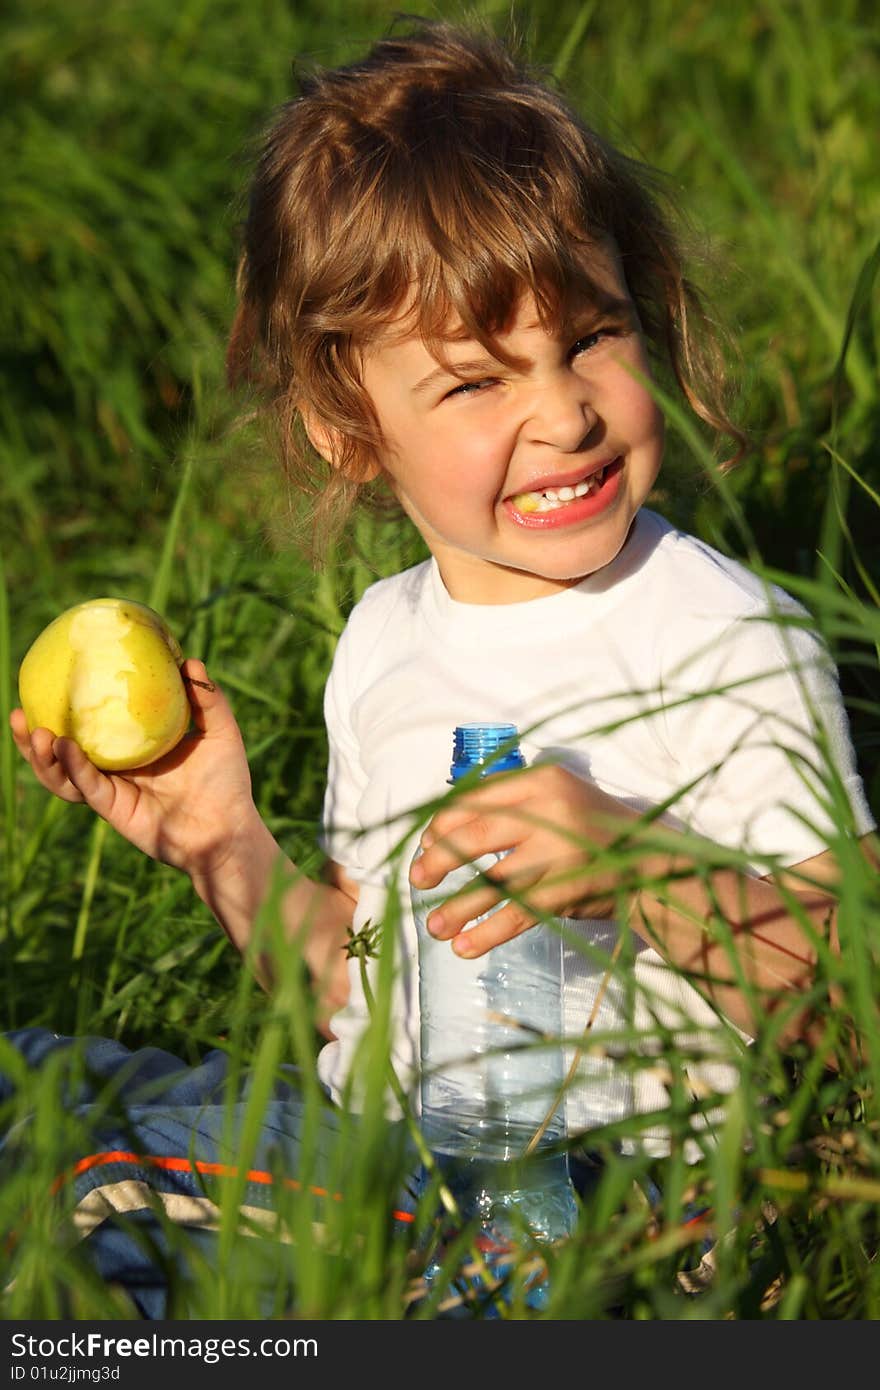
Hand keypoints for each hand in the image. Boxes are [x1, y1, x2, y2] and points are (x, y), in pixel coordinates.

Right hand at [10, 659, 260, 880]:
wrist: (229, 829)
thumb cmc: (227, 782)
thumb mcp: (220, 731)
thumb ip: (206, 697)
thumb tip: (188, 660)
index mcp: (132, 748)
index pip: (90, 727)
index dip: (66, 710)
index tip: (47, 683)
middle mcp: (116, 768)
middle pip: (63, 752)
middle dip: (34, 737)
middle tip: (20, 712)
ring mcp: (112, 790)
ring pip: (64, 775)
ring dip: (43, 756)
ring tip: (35, 732)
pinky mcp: (115, 809)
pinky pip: (87, 787)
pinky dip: (73, 768)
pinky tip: (64, 748)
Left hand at [409, 763, 640, 957]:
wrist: (653, 864)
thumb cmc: (594, 829)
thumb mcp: (559, 796)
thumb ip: (512, 803)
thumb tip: (442, 829)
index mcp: (543, 780)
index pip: (477, 798)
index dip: (443, 822)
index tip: (426, 842)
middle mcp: (550, 811)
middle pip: (476, 835)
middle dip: (438, 859)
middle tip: (418, 878)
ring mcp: (560, 852)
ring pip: (492, 881)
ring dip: (457, 907)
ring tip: (433, 926)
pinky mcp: (568, 890)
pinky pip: (517, 914)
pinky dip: (487, 933)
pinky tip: (465, 946)